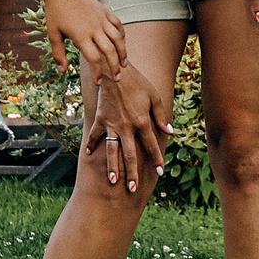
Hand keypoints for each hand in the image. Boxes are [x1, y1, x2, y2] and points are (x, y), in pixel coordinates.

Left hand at [42, 0, 128, 84]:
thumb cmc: (55, 12)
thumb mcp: (53, 34)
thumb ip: (58, 53)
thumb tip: (63, 71)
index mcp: (81, 36)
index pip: (94, 59)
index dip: (98, 73)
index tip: (98, 83)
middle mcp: (94, 28)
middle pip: (110, 51)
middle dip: (115, 67)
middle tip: (117, 79)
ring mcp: (102, 19)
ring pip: (118, 39)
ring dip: (123, 53)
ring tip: (124, 64)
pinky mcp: (105, 11)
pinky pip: (118, 25)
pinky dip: (122, 35)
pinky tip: (122, 44)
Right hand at [90, 65, 172, 194]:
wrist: (114, 70)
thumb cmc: (137, 82)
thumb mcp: (154, 96)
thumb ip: (160, 116)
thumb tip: (169, 131)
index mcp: (141, 121)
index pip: (151, 145)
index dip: (157, 159)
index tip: (161, 172)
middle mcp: (126, 127)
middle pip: (130, 155)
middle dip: (133, 173)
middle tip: (134, 189)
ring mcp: (111, 125)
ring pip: (112, 151)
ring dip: (112, 167)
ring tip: (113, 182)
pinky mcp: (100, 119)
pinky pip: (94, 135)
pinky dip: (91, 145)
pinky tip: (89, 155)